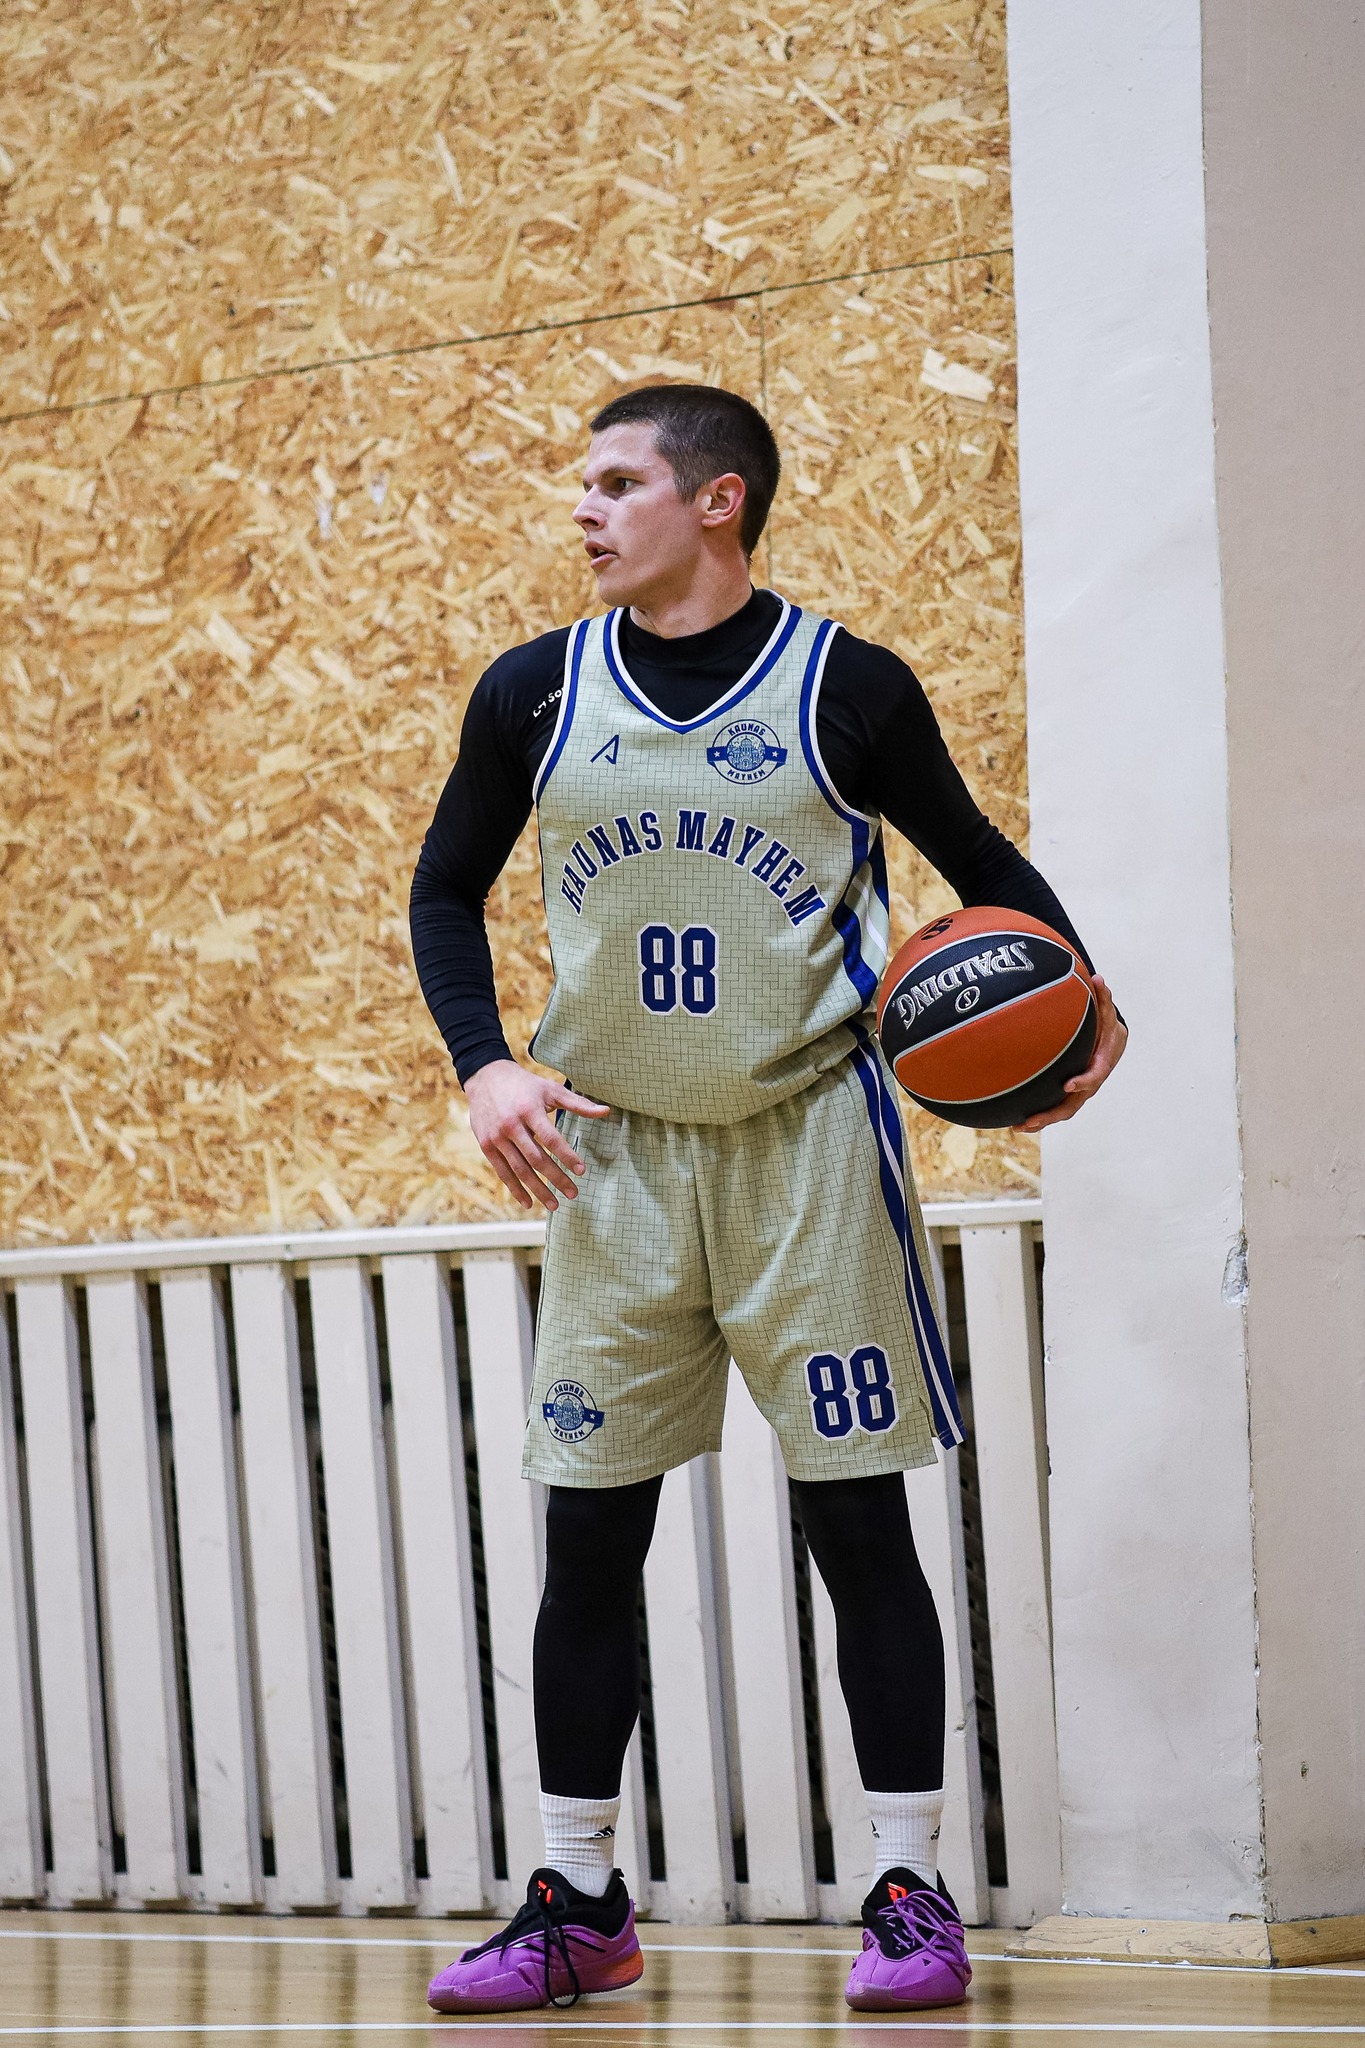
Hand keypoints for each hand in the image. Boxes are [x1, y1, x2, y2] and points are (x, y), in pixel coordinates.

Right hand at [465, 1060, 609, 1210]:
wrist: (485, 1078)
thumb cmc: (524, 1085)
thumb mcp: (550, 1089)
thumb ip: (578, 1103)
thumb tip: (606, 1111)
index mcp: (529, 1110)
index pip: (551, 1138)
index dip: (567, 1156)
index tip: (582, 1171)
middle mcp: (511, 1125)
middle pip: (536, 1158)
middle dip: (556, 1178)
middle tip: (573, 1193)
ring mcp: (497, 1137)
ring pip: (519, 1169)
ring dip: (537, 1190)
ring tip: (555, 1205)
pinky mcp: (486, 1146)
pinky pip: (503, 1172)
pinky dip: (515, 1189)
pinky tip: (528, 1203)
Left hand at [1014, 975, 1126, 1131]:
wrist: (1112, 1042)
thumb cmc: (1106, 1025)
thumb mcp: (1106, 1012)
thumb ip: (1103, 998)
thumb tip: (1098, 978)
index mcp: (1102, 1064)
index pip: (1094, 1075)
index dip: (1083, 1081)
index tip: (1068, 1085)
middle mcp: (1091, 1083)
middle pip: (1074, 1103)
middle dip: (1053, 1113)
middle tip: (1031, 1119)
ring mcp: (1080, 1092)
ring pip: (1062, 1110)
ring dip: (1042, 1120)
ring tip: (1018, 1127)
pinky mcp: (1069, 1094)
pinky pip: (1055, 1106)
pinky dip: (1038, 1114)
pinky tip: (1015, 1120)